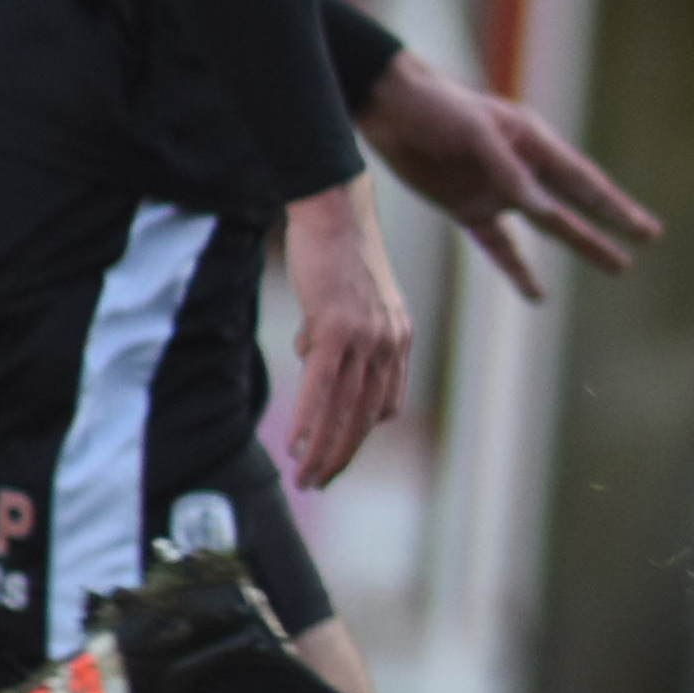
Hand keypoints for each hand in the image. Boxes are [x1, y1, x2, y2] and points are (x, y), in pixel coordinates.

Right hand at [276, 179, 414, 489]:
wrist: (335, 210)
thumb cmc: (337, 251)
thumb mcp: (350, 299)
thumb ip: (336, 332)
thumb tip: (309, 355)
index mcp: (399, 339)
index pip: (385, 403)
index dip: (361, 433)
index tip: (339, 455)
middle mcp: (390, 343)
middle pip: (366, 417)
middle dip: (343, 455)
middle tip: (319, 482)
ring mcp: (366, 337)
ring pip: (345, 409)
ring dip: (324, 450)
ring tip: (306, 478)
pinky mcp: (337, 327)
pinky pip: (322, 387)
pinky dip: (309, 421)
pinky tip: (295, 446)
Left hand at [358, 49, 664, 302]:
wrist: (387, 107)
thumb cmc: (436, 108)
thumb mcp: (475, 134)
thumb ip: (510, 173)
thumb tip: (544, 211)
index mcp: (533, 142)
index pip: (584, 181)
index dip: (616, 207)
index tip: (646, 229)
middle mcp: (523, 169)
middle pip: (577, 203)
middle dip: (612, 223)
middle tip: (647, 239)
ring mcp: (497, 190)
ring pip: (548, 226)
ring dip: (582, 244)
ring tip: (617, 265)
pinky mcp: (467, 207)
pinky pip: (500, 245)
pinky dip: (518, 269)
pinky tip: (538, 293)